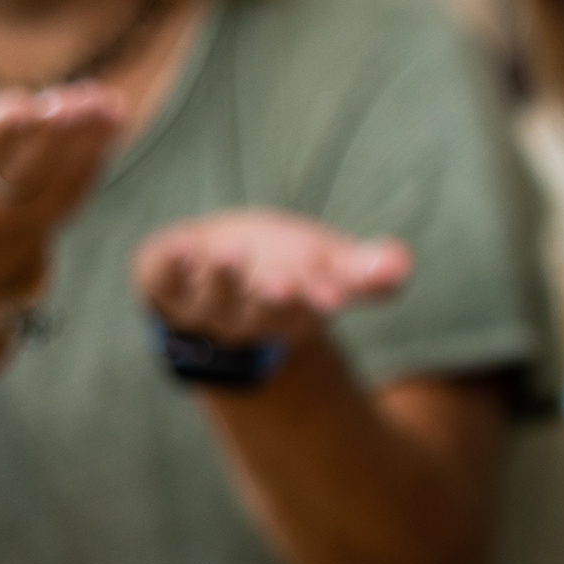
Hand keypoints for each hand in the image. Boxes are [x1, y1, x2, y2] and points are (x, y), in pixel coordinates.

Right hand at [0, 82, 128, 300]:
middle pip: (9, 171)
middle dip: (32, 136)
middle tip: (56, 101)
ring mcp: (14, 221)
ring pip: (50, 178)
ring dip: (77, 137)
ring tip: (95, 99)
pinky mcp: (49, 222)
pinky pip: (77, 187)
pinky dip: (97, 149)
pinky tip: (114, 114)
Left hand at [129, 209, 412, 345]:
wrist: (209, 266)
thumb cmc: (283, 266)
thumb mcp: (330, 267)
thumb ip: (367, 271)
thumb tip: (401, 263)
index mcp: (288, 314)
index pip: (307, 310)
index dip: (317, 301)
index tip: (331, 296)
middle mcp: (243, 316)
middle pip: (258, 313)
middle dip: (269, 300)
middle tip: (283, 286)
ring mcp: (199, 302)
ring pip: (210, 299)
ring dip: (221, 278)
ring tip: (231, 253)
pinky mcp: (162, 280)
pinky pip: (162, 279)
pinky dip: (169, 265)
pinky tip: (183, 247)